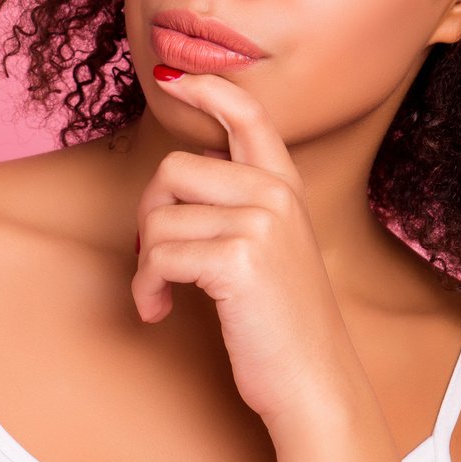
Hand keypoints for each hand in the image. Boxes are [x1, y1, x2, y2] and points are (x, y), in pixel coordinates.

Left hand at [132, 66, 362, 429]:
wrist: (314, 383)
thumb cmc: (281, 324)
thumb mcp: (271, 250)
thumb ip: (238, 207)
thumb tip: (170, 183)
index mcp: (286, 187)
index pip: (248, 114)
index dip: (207, 89)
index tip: (173, 79)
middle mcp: (276, 195)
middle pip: (174, 168)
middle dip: (149, 214)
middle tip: (154, 258)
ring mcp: (260, 223)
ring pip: (159, 217)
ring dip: (146, 265)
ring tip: (161, 295)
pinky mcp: (238, 259)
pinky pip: (159, 255)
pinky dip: (147, 287)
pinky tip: (159, 311)